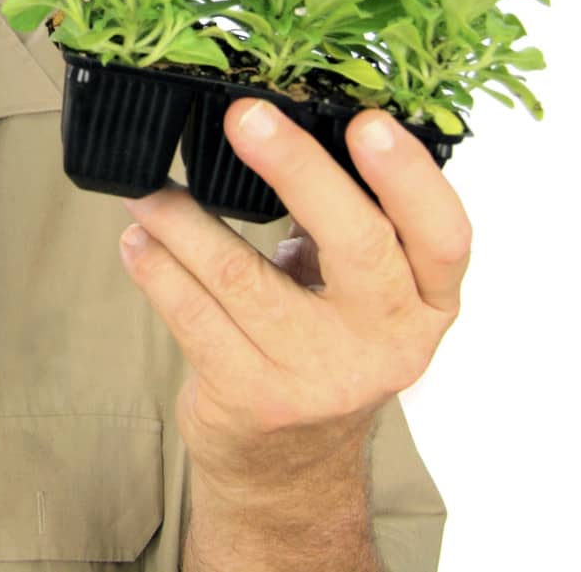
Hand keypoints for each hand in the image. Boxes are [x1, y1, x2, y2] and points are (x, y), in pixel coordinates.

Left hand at [117, 99, 470, 486]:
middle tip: (245, 117)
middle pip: (356, 243)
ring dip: (182, 220)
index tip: (367, 120)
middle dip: (296, 168)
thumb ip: (341, 219)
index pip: (443, 235)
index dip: (411, 176)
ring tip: (146, 186)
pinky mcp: (254, 397)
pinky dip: (157, 268)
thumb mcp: (357, 290)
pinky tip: (136, 240)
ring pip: (243, 276)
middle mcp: (388, 343)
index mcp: (426, 303)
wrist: (289, 464)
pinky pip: (194, 316)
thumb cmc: (322, 345)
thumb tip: (286, 120)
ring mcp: (320, 376)